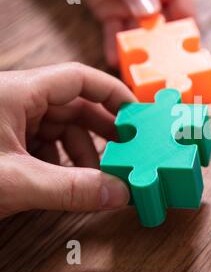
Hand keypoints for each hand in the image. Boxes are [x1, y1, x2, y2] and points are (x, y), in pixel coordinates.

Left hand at [0, 63, 136, 218]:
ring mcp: (9, 120)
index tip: (136, 113)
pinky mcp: (4, 140)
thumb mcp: (14, 181)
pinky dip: (62, 162)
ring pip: (60, 128)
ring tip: (97, 175)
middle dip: (102, 130)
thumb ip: (71, 189)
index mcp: (17, 92)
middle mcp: (15, 100)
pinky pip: (45, 144)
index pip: (80, 78)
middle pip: (74, 105)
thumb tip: (117, 193)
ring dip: (83, 152)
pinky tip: (69, 181)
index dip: (113, 93)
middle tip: (126, 149)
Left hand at [75, 0, 195, 66]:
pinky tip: (115, 60)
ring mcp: (132, 6)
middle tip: (162, 71)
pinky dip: (114, 46)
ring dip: (138, 53)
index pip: (185, 13)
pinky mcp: (110, 11)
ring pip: (139, 35)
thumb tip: (150, 13)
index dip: (187, 34)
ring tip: (138, 72)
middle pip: (163, 29)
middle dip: (162, 50)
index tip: (187, 56)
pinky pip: (114, 33)